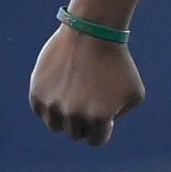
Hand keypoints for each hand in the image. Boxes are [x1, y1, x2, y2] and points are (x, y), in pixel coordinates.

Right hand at [29, 25, 145, 146]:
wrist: (91, 31)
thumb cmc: (117, 62)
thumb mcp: (133, 94)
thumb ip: (118, 116)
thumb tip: (102, 126)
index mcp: (99, 118)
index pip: (96, 140)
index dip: (101, 128)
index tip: (102, 110)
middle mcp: (74, 115)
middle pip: (75, 134)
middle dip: (83, 121)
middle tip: (87, 97)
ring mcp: (53, 105)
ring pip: (56, 125)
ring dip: (64, 115)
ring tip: (73, 92)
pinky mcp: (37, 94)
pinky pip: (41, 111)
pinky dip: (50, 103)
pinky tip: (60, 86)